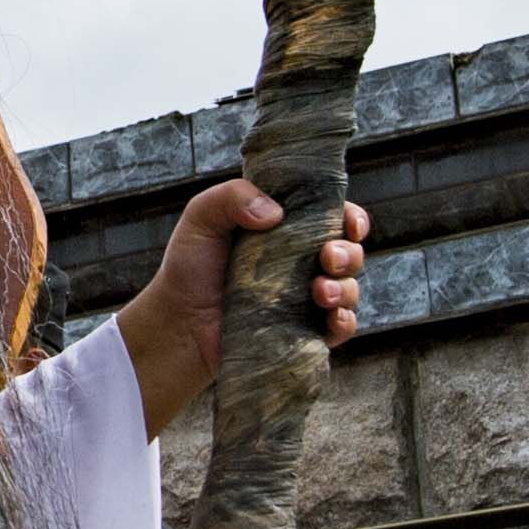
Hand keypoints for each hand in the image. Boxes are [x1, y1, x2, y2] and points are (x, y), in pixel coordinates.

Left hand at [113, 183, 369, 437]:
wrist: (178, 323)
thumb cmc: (189, 268)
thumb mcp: (202, 218)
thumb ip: (232, 197)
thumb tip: (276, 212)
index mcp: (286, 231)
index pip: (334, 218)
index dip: (351, 218)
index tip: (349, 223)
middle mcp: (302, 263)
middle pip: (349, 253)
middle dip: (349, 253)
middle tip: (327, 257)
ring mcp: (306, 299)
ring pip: (349, 290)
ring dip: (345, 288)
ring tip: (320, 290)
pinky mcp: (305, 331)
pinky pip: (341, 328)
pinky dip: (345, 321)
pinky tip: (332, 318)